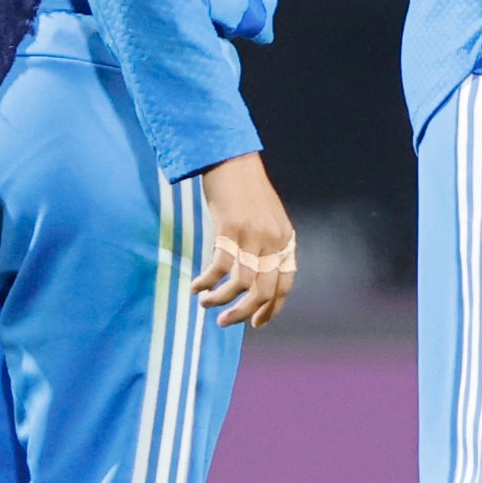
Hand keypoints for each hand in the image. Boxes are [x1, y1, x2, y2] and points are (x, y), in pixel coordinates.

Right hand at [191, 151, 298, 329]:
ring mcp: (253, 234)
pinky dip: (206, 282)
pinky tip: (195, 286)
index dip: (272, 308)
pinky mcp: (230, 229)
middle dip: (245, 313)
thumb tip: (255, 278)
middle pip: (265, 290)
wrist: (231, 158)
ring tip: (205, 303)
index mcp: (285, 238)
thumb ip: (266, 246)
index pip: (285, 284)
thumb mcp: (265, 219)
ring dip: (222, 301)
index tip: (257, 324)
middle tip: (226, 322)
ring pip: (242, 284)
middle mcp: (274, 239)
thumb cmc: (244, 189)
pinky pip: (218, 268)